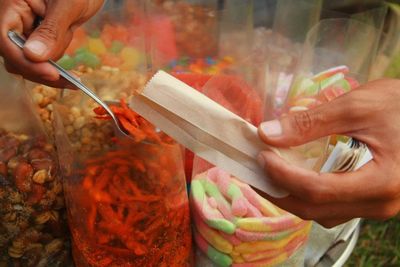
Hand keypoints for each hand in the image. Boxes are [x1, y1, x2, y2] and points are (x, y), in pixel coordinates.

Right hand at [0, 0, 103, 86]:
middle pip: (15, 56)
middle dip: (42, 69)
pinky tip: (70, 64)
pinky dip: (55, 64)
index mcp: (11, 4)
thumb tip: (33, 56)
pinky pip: (40, 60)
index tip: (53, 74)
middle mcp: (12, 19)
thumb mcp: (68, 5)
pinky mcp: (35, 39)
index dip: (26, 61)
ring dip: (53, 63)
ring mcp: (23, 30)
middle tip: (70, 79)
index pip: (5, 40)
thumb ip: (51, 30)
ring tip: (70, 44)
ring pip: (29, 62)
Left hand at [257, 79, 399, 227]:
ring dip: (290, 196)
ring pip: (322, 213)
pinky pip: (333, 207)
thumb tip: (267, 133)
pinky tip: (295, 175)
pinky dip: (308, 195)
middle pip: (314, 209)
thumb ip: (311, 122)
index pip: (316, 190)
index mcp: (381, 182)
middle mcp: (380, 204)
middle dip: (278, 192)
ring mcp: (377, 206)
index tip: (261, 155)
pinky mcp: (373, 199)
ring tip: (268, 174)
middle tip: (254, 170)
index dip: (282, 175)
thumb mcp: (358, 106)